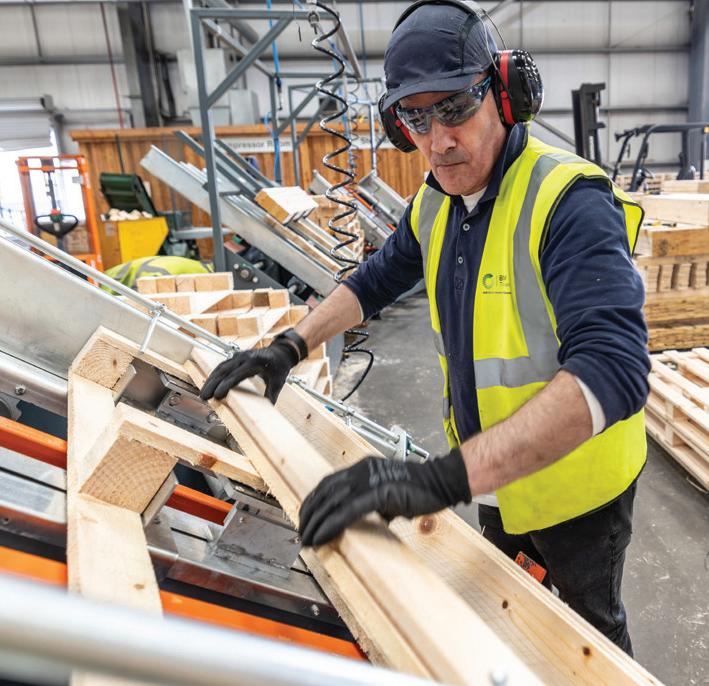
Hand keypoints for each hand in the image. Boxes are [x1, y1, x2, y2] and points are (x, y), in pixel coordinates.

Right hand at [199, 329, 305, 403]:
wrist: (280, 352)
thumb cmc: (279, 367)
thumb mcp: (278, 382)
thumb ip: (271, 395)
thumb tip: (267, 410)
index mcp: (255, 362)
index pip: (237, 375)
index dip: (225, 385)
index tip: (217, 396)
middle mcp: (244, 357)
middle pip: (224, 370)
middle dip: (212, 384)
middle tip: (204, 398)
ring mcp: (238, 356)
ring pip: (220, 367)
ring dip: (210, 380)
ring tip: (203, 394)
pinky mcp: (235, 357)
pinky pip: (222, 366)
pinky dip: (214, 375)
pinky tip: (208, 384)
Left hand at [298, 450, 470, 545]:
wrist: (441, 481)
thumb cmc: (419, 487)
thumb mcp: (388, 491)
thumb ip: (373, 500)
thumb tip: (365, 516)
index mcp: (362, 467)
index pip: (328, 482)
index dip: (313, 500)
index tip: (305, 517)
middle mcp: (361, 470)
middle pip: (325, 491)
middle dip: (309, 513)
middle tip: (301, 532)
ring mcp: (369, 480)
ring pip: (332, 501)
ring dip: (316, 521)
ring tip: (308, 538)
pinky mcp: (378, 493)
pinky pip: (348, 510)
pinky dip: (332, 524)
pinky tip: (323, 535)